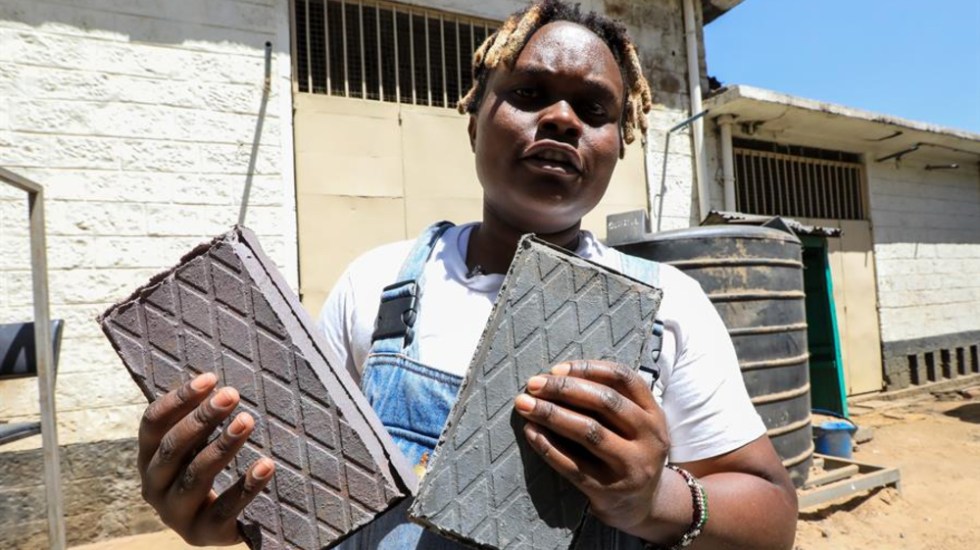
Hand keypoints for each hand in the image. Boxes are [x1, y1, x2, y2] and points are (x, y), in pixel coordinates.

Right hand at [138, 372, 274, 545]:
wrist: (214, 524)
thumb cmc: (204, 469)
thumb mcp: (194, 445)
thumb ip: (198, 418)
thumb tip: (219, 379)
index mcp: (148, 457)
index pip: (152, 423)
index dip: (179, 399)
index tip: (210, 378)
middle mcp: (153, 486)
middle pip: (173, 447)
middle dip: (202, 419)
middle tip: (232, 395)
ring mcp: (175, 513)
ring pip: (195, 476)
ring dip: (222, 446)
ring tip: (247, 421)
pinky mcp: (202, 534)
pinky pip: (225, 509)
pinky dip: (246, 486)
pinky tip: (266, 465)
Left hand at [513, 360, 669, 532]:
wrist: (641, 505)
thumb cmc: (627, 451)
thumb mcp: (633, 423)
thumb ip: (608, 399)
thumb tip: (554, 377)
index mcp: (654, 414)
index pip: (623, 378)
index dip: (588, 369)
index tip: (556, 369)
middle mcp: (648, 438)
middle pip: (606, 402)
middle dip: (564, 389)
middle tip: (533, 384)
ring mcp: (630, 466)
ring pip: (589, 432)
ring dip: (552, 414)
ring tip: (525, 405)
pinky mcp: (608, 490)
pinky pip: (572, 464)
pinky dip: (547, 446)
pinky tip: (530, 432)